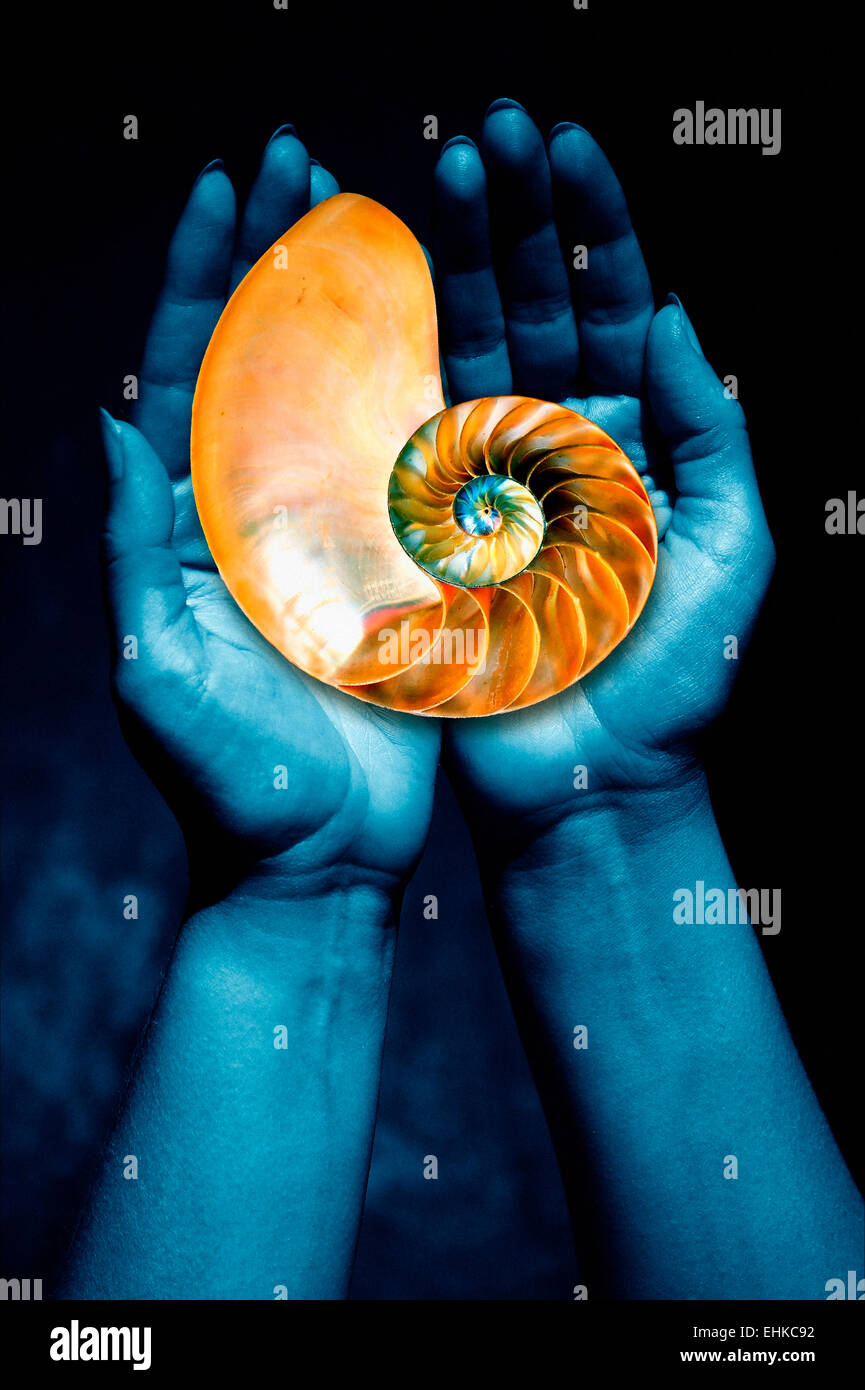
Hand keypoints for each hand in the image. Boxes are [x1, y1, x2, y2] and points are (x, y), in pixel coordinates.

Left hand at [100, 129, 439, 902]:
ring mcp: (335, 535)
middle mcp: (262, 515)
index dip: (202, 281)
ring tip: (374, 208)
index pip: (189, 379)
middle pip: (267, 360)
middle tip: (298, 159)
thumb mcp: (155, 670)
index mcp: (193, 528)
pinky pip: (413, 463)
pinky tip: (445, 321)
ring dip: (356, 300)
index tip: (224, 190)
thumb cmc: (229, 784)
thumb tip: (109, 422)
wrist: (317, 860)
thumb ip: (132, 551)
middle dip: (275, 257)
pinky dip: (425, 389)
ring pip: (344, 396)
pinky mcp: (400, 569)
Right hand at [433, 101, 773, 831]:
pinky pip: (407, 424)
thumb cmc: (674, 681)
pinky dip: (393, 352)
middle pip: (534, 307)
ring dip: (456, 259)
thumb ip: (712, 429)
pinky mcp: (426, 523)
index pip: (615, 307)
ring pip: (468, 346)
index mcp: (634, 443)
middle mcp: (555, 447)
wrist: (593, 783)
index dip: (595, 224)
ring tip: (446, 171)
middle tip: (493, 130)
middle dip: (516, 215)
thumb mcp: (734, 546)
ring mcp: (484, 480)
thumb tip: (671, 312)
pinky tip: (379, 278)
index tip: (569, 145)